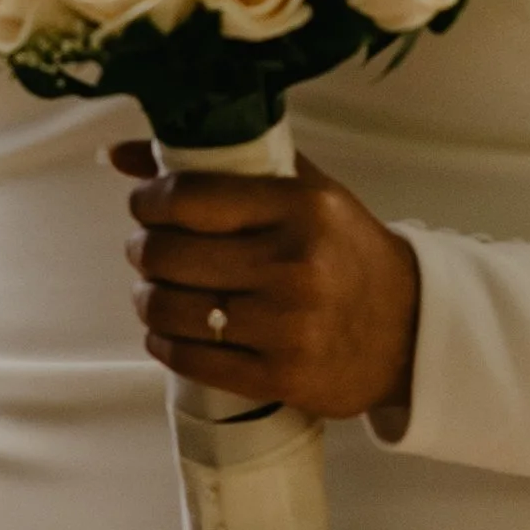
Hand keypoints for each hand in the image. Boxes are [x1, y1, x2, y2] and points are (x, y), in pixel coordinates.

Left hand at [111, 140, 420, 419]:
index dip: (147, 201)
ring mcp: (288, 326)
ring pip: (169, 309)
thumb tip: (119, 152)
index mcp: (300, 207)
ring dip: (148, 299)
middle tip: (149, 250)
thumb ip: (220, 162)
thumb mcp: (300, 191)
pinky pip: (189, 359)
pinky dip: (164, 344)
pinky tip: (169, 332)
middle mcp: (294, 265)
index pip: (185, 197)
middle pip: (166, 254)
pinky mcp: (281, 376)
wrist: (411, 331)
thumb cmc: (344, 252)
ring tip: (157, 291)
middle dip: (142, 249)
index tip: (146, 207)